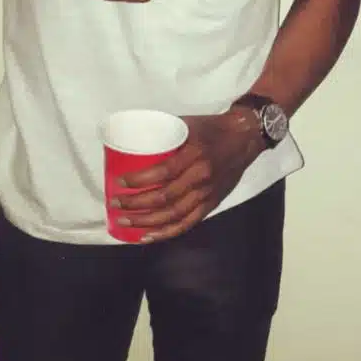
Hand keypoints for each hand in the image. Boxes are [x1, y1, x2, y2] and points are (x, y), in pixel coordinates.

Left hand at [110, 112, 262, 241]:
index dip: (139, 180)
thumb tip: (135, 141)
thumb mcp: (188, 124)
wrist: (245, 137)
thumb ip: (165, 135)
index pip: (163, 172)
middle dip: (136, 203)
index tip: (120, 182)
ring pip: (173, 215)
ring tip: (125, 220)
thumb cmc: (213, 127)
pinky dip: (166, 232)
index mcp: (195, 154)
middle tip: (116, 202)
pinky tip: (147, 236)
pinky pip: (187, 223)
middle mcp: (202, 177)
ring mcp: (207, 193)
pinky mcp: (212, 204)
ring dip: (146, 221)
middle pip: (165, 197)